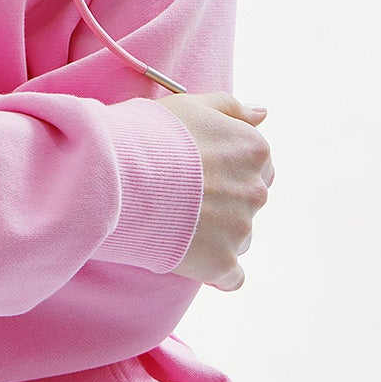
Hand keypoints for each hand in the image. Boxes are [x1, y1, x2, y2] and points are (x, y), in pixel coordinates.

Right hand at [156, 93, 273, 291]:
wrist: (118, 174)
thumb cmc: (149, 133)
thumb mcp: (189, 105)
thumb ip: (230, 108)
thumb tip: (263, 113)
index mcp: (253, 149)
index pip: (256, 163)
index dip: (224, 166)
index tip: (198, 168)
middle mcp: (256, 189)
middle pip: (247, 200)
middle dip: (223, 200)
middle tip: (182, 194)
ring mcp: (241, 229)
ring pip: (238, 236)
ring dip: (216, 233)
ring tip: (176, 221)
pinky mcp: (222, 262)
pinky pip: (230, 276)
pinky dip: (214, 271)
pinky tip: (188, 255)